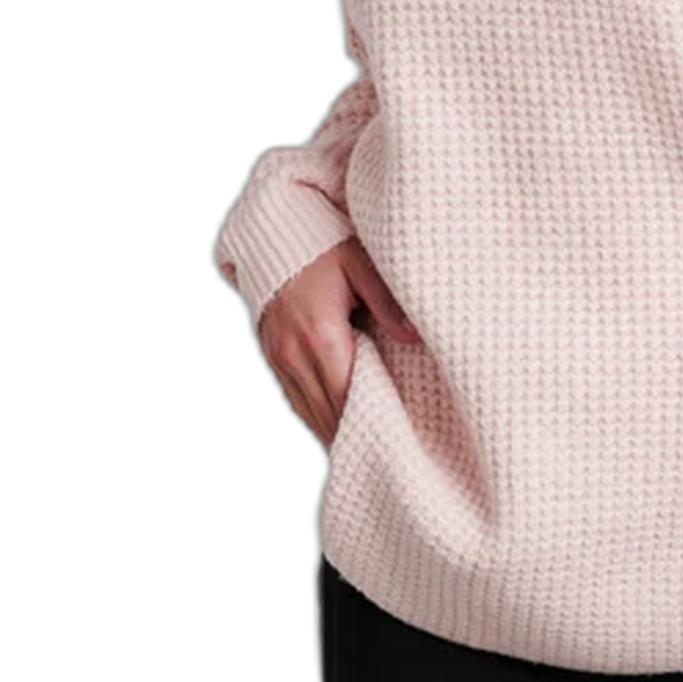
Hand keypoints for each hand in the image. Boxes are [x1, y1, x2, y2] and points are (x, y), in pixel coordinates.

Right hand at [252, 238, 420, 449]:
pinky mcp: (268, 352)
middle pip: (325, 410)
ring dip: (331, 427)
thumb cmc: (320, 243)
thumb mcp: (359, 263)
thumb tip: (414, 337)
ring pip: (306, 409)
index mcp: (319, 334)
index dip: (367, 419)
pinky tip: (331, 423)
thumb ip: (387, 302)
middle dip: (353, 430)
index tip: (390, 436)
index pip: (345, 394)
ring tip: (361, 445)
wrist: (272, 232)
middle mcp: (292, 351)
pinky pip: (291, 396)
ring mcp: (277, 354)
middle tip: (383, 449)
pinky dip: (312, 413)